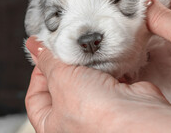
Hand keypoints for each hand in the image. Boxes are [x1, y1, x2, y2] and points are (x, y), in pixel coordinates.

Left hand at [24, 36, 170, 132]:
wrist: (135, 115)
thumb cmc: (95, 113)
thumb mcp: (60, 80)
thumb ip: (48, 62)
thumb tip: (35, 48)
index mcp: (53, 124)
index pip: (36, 97)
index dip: (38, 73)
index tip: (43, 53)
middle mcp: (76, 118)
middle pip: (63, 84)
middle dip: (66, 64)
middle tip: (67, 46)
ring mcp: (98, 107)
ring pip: (87, 77)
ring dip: (89, 63)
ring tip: (88, 51)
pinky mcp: (118, 95)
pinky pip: (109, 75)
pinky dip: (108, 64)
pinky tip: (107, 57)